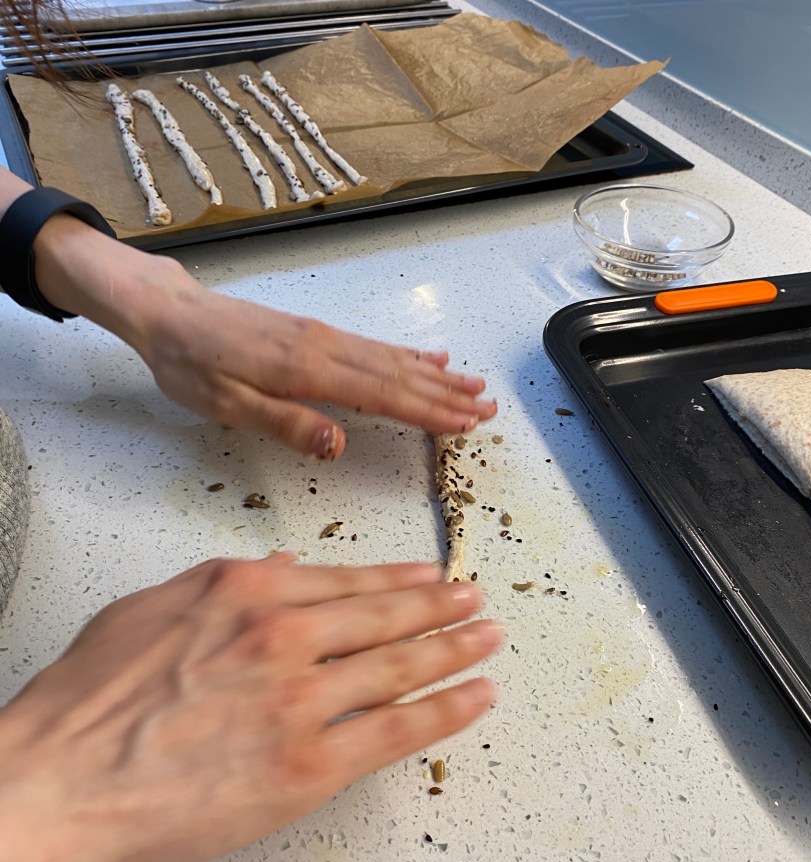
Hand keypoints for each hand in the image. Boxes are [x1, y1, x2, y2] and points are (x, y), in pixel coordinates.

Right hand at [0, 556, 501, 861]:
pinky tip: (475, 698)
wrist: (52, 785)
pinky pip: (396, 731)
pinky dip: (446, 711)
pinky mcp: (309, 767)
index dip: (397, 578)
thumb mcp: (150, 610)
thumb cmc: (86, 704)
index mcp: (244, 590)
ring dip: (456, 650)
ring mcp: (301, 701)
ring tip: (488, 640)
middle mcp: (283, 635)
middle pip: (386, 616)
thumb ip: (224, 583)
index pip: (345, 580)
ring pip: (402, 667)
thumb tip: (285, 568)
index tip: (429, 576)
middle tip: (476, 601)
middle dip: (441, 607)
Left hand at [131, 272, 496, 458]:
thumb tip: (340, 445)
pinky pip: (372, 344)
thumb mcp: (227, 406)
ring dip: (435, 375)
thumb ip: (286, 424)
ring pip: (391, 357)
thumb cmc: (192, 365)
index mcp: (306, 370)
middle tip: (487, 408)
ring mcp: (322, 336)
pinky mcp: (314, 333)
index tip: (465, 423)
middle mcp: (324, 347)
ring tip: (473, 385)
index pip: (381, 394)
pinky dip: (406, 353)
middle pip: (398, 374)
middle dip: (446, 394)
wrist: (170, 314)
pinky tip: (427, 356)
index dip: (427, 411)